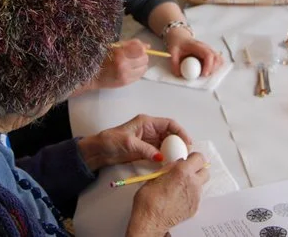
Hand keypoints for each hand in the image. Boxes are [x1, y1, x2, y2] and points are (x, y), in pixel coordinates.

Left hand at [77, 114, 191, 170]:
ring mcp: (149, 140)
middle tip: (186, 154)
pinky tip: (170, 164)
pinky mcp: (146, 150)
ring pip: (167, 144)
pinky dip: (166, 157)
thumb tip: (161, 157)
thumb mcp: (129, 143)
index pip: (169, 123)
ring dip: (173, 151)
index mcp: (147, 122)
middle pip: (170, 134)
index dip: (180, 131)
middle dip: (179, 142)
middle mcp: (150, 130)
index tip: (187, 142)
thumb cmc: (111, 141)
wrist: (99, 151)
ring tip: (180, 160)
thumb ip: (145, 149)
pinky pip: (160, 153)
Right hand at [93, 39, 149, 88]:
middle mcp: (124, 65)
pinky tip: (130, 70)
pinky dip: (138, 72)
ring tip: (133, 64)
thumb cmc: (103, 57)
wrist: (93, 75)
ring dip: (141, 65)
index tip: (139, 49)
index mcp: (119, 53)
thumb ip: (131, 44)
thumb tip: (148, 46)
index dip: (142, 49)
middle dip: (142, 56)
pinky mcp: (126, 83)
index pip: (140, 50)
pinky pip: (140, 76)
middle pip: (144, 59)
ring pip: (144, 68)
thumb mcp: (115, 46)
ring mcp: (125, 75)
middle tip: (135, 56)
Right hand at [127, 153, 209, 236]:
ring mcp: (196, 197)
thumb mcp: (156, 175)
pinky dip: (191, 194)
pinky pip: (197, 196)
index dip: (193, 157)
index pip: (199, 158)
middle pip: (204, 171)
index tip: (189, 159)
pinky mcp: (195, 207)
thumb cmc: (149, 200)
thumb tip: (177, 163)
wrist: (150, 220)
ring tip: (180, 186)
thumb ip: (170, 167)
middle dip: (197, 169)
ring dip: (194, 182)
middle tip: (187, 171)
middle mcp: (193, 183)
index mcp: (183, 172)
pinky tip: (179, 197)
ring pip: (201, 184)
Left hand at [166, 29, 223, 76]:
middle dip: (213, 69)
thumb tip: (179, 74)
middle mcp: (206, 48)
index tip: (203, 74)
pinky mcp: (209, 54)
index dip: (208, 66)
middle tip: (203, 75)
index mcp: (197, 46)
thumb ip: (174, 64)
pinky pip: (217, 61)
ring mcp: (209, 50)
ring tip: (204, 72)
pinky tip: (207, 70)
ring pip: (219, 60)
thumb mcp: (172, 52)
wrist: (179, 37)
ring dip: (215, 68)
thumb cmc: (178, 43)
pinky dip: (215, 67)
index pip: (208, 55)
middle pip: (217, 58)